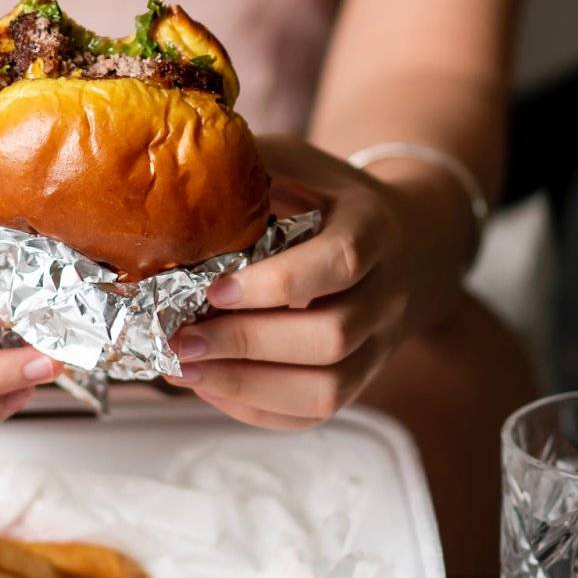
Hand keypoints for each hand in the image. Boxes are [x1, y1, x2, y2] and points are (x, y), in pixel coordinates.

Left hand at [166, 136, 470, 429]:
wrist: (407, 241)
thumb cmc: (329, 198)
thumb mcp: (297, 163)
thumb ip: (247, 167)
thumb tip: (171, 177)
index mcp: (374, 227)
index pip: (338, 263)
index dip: (275, 284)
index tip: (213, 290)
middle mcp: (387, 293)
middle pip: (332, 337)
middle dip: (249, 344)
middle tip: (180, 339)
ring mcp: (380, 344)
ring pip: (329, 389)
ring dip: (249, 387)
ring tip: (184, 370)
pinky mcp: (362, 378)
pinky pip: (316, 413)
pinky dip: (259, 409)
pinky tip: (210, 387)